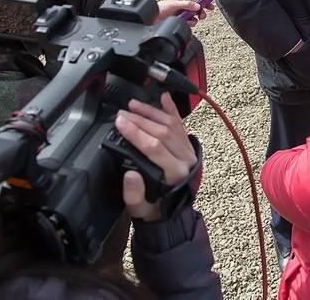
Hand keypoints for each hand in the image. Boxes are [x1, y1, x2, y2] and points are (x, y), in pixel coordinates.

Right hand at [115, 93, 197, 221]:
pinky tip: (164, 97)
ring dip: (151, 112)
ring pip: (171, 124)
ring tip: (133, 105)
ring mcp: (189, 151)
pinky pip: (180, 124)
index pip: (155, 147)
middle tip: (121, 114)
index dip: (136, 133)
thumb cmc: (155, 209)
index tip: (120, 123)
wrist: (172, 212)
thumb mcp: (140, 209)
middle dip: (139, 120)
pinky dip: (172, 109)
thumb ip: (134, 194)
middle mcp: (186, 160)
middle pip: (162, 132)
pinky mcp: (188, 145)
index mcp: (176, 175)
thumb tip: (130, 174)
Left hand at [155, 0, 212, 26]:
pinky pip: (189, 25)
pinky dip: (189, 25)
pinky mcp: (180, 23)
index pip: (197, 1)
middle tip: (201, 16)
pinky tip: (186, 24)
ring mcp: (182, 16)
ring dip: (193, 20)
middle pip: (198, 11)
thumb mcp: (174, 4)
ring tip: (189, 20)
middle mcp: (184, 9)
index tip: (211, 6)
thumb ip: (186, 4)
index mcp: (184, 2)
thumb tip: (197, 6)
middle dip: (201, 13)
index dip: (205, 2)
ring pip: (194, 19)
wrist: (151, 19)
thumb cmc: (160, 8)